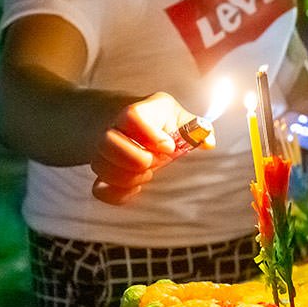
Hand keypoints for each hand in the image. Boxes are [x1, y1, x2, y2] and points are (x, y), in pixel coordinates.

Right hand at [91, 92, 211, 204]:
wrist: (124, 124)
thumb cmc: (158, 122)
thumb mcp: (177, 117)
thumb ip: (195, 128)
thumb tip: (208, 143)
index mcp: (138, 111)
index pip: (131, 116)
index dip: (149, 134)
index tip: (169, 148)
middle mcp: (114, 129)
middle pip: (108, 141)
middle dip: (135, 159)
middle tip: (155, 163)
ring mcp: (103, 151)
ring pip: (100, 165)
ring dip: (127, 177)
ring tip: (147, 174)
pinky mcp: (102, 173)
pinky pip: (99, 189)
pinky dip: (118, 195)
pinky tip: (136, 189)